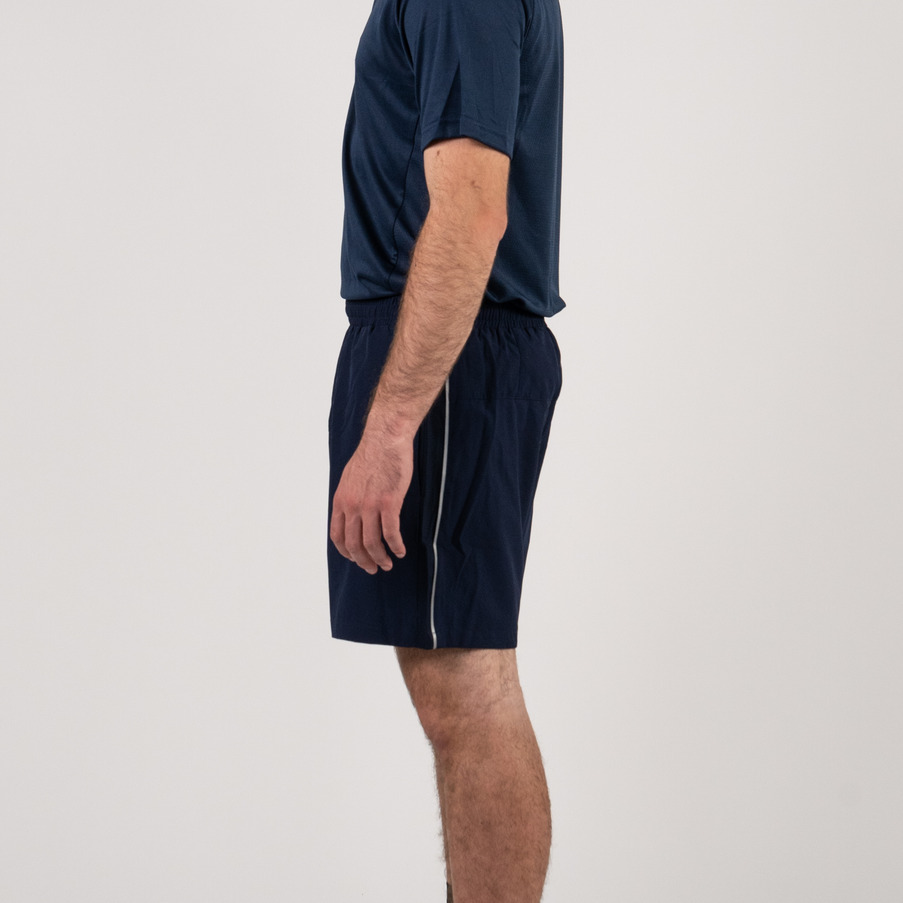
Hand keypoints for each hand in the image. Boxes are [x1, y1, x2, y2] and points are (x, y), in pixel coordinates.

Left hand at [329, 427, 411, 574]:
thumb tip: (354, 514)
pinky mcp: (389, 503)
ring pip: (372, 542)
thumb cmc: (372, 455)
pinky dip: (396, 546)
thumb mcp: (350, 478)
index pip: (337, 536)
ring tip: (388, 564)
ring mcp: (370, 505)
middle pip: (354, 544)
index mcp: (341, 500)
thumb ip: (350, 498)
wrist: (385, 439)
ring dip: (380, 558)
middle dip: (364, 561)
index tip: (356, 558)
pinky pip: (391, 533)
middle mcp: (352, 506)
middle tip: (373, 568)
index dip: (346, 552)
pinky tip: (401, 551)